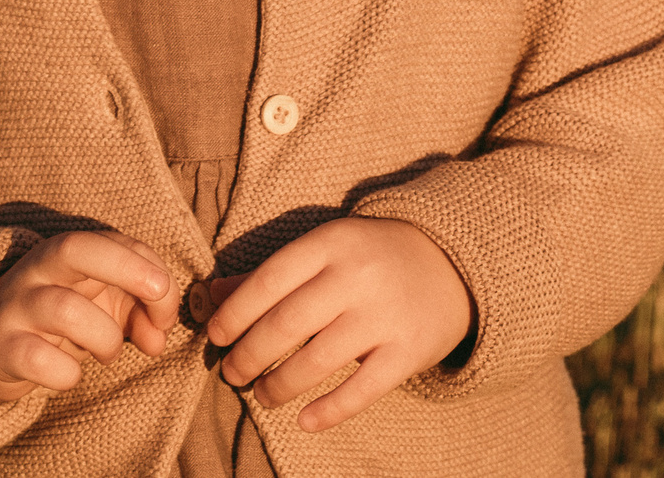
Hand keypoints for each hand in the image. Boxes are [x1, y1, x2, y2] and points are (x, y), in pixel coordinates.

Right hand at [0, 229, 180, 401]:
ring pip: (66, 310)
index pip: (113, 240)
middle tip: (158, 300)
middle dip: (127, 269)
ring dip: (105, 338)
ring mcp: (14, 309)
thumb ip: (140, 313)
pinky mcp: (0, 350)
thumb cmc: (59, 319)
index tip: (165, 306)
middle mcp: (36, 272)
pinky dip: (67, 373)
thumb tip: (158, 339)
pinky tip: (71, 374)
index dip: (149, 267)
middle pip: (76, 249)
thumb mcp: (102, 305)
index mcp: (66, 252)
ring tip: (108, 352)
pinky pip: (38, 359)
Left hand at [200, 217, 471, 432]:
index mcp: (331, 243)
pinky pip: (361, 390)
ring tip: (262, 395)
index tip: (217, 338)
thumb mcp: (324, 250)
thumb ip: (269, 273)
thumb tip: (211, 297)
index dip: (235, 315)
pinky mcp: (408, 350)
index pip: (268, 281)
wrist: (452, 261)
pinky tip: (304, 421)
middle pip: (286, 324)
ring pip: (316, 361)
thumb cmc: (370, 258)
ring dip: (279, 386)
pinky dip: (328, 411)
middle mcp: (357, 276)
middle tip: (232, 374)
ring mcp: (384, 315)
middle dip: (249, 356)